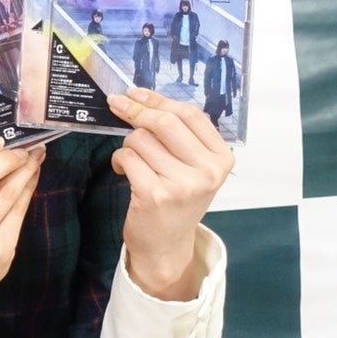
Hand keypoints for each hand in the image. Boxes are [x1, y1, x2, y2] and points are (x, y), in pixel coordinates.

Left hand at [107, 87, 233, 300]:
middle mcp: (206, 172)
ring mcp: (182, 184)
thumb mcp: (190, 166)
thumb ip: (177, 134)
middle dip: (135, 111)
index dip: (158, 99)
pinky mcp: (155, 194)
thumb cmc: (176, 198)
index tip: (134, 93)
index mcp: (220, 159)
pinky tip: (125, 173)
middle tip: (116, 105)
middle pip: (164, 122)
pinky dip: (119, 160)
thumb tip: (139, 96)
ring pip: (140, 139)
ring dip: (128, 145)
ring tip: (134, 162)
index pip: (190, 114)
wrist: (166, 244)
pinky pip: (127, 157)